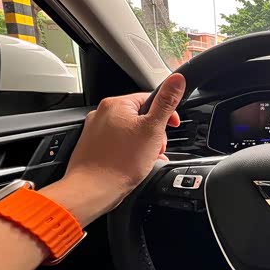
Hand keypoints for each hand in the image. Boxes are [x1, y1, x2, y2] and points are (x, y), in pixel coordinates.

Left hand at [41, 74, 185, 226]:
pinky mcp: (94, 147)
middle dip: (154, 133)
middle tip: (157, 148)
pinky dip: (130, 152)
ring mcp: (96, 131)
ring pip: (130, 132)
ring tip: (145, 159)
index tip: (173, 127)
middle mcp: (102, 114)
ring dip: (144, 144)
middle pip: (140, 116)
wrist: (93, 190)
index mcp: (116, 104)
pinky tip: (134, 165)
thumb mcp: (153, 129)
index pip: (150, 99)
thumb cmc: (120, 163)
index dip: (166, 114)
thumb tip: (177, 80)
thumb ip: (166, 103)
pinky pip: (119, 144)